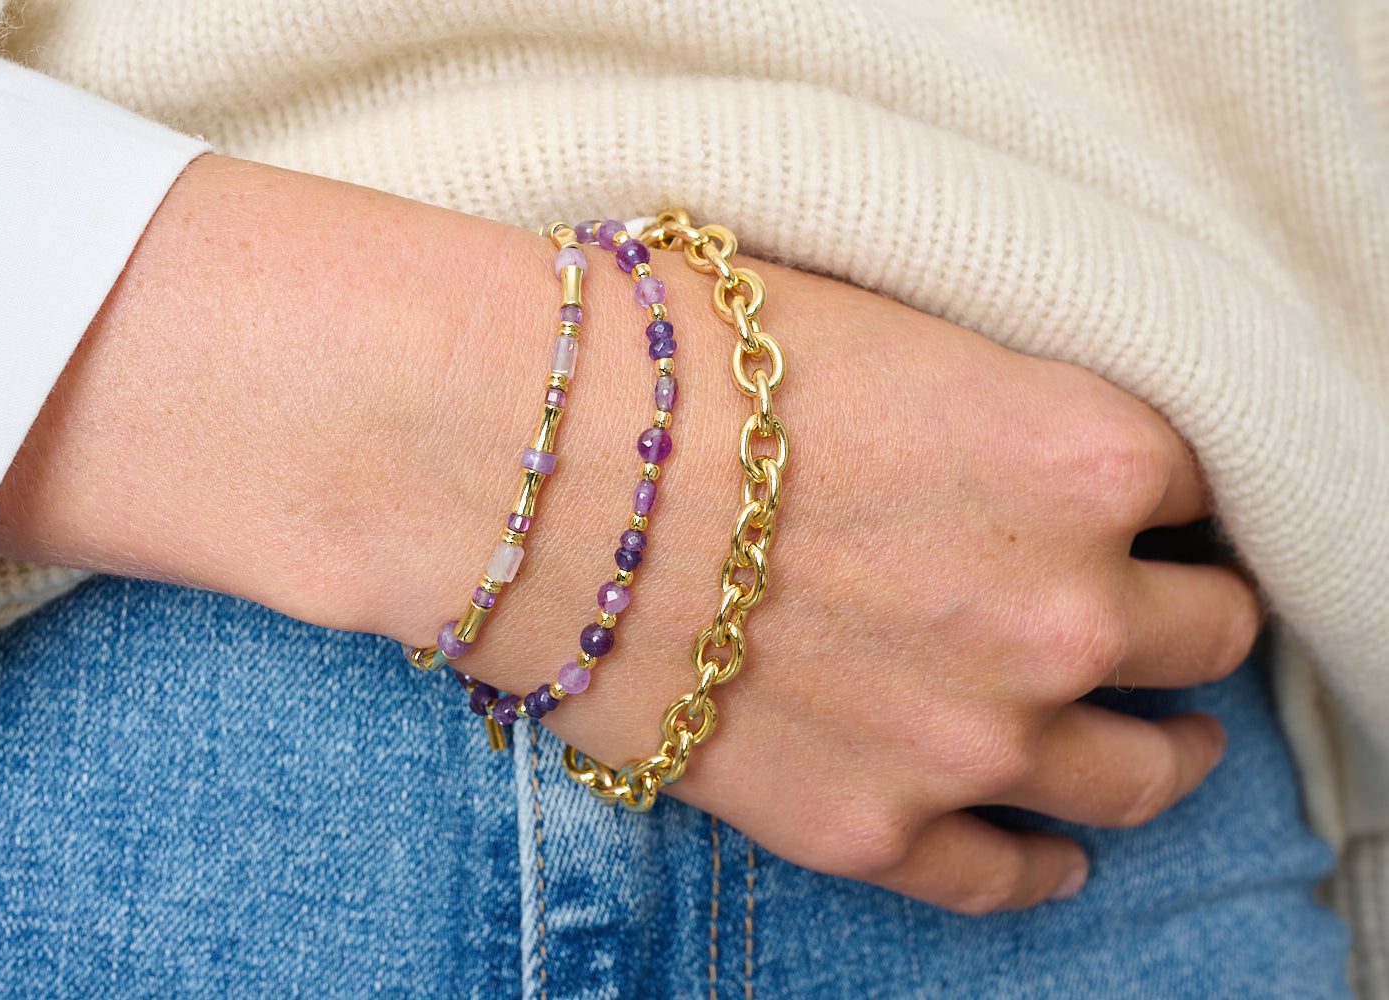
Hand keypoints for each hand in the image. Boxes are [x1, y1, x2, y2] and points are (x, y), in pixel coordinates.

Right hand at [0, 155, 1259, 913]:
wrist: (522, 470)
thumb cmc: (683, 363)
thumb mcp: (889, 331)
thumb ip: (1017, 403)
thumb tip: (1049, 452)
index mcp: (1084, 457)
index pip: (1200, 488)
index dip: (1155, 492)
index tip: (1122, 502)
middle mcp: (1065, 613)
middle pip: (1206, 635)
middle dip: (1173, 611)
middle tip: (1138, 607)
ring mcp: (975, 740)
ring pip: (1147, 776)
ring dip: (1154, 747)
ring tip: (1145, 739)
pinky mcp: (876, 829)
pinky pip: (1011, 878)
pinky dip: (1036, 860)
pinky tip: (1040, 842)